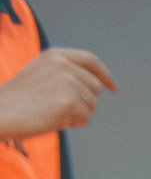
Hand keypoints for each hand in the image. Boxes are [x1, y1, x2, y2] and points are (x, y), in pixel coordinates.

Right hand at [0, 45, 116, 140]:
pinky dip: (72, 123)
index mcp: (55, 55)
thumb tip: (91, 88)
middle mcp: (64, 65)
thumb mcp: (40, 74)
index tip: (112, 86)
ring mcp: (68, 82)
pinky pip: (84, 118)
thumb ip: (64, 75)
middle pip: (94, 87)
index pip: (90, 60)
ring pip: (91, 105)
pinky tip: (53, 119)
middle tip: (60, 107)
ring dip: (77, 113)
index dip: (104, 74)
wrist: (2, 111)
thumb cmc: (18, 99)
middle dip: (84, 101)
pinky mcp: (70, 101)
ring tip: (52, 111)